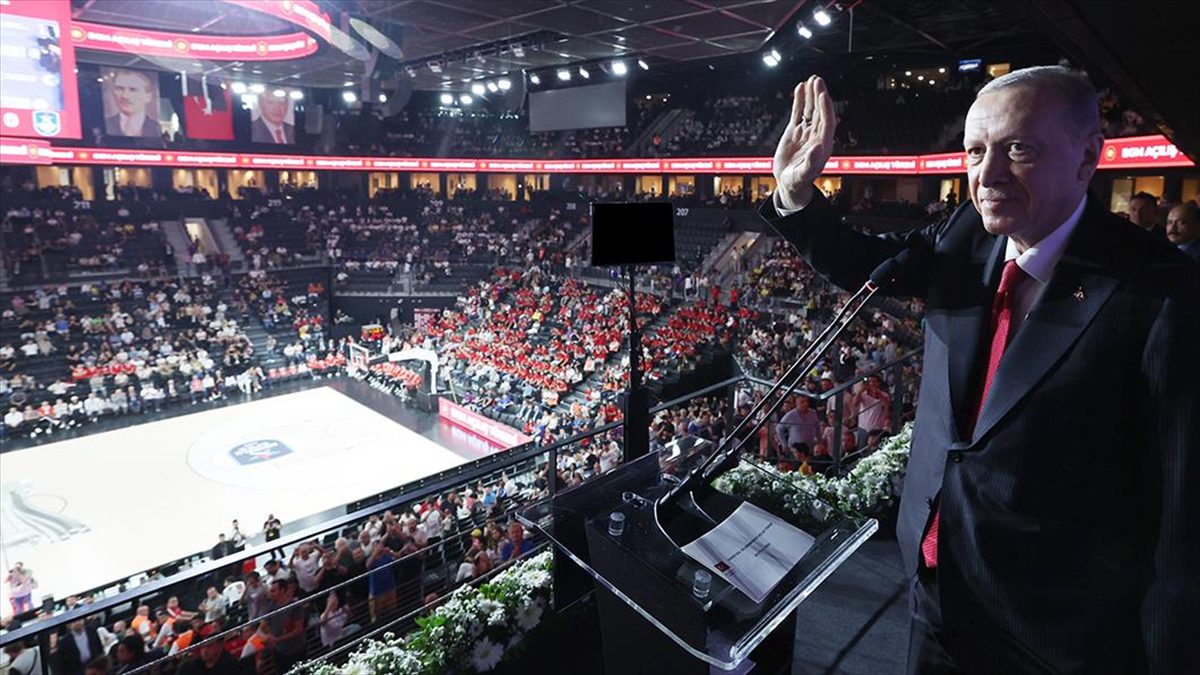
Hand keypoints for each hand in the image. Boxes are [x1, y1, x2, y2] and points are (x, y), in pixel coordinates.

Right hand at [772, 75, 837, 210]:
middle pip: (820, 112)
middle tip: (818, 81)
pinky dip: (799, 101)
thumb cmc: (798, 182)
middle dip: (819, 96)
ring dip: (811, 95)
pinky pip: (798, 113)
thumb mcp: (803, 174)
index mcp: (822, 144)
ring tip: (811, 80)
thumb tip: (818, 146)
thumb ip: (811, 162)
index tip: (822, 94)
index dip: (825, 108)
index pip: (826, 122)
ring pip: (810, 110)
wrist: (788, 183)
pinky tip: (800, 88)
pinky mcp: (795, 131)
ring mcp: (806, 131)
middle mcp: (816, 135)